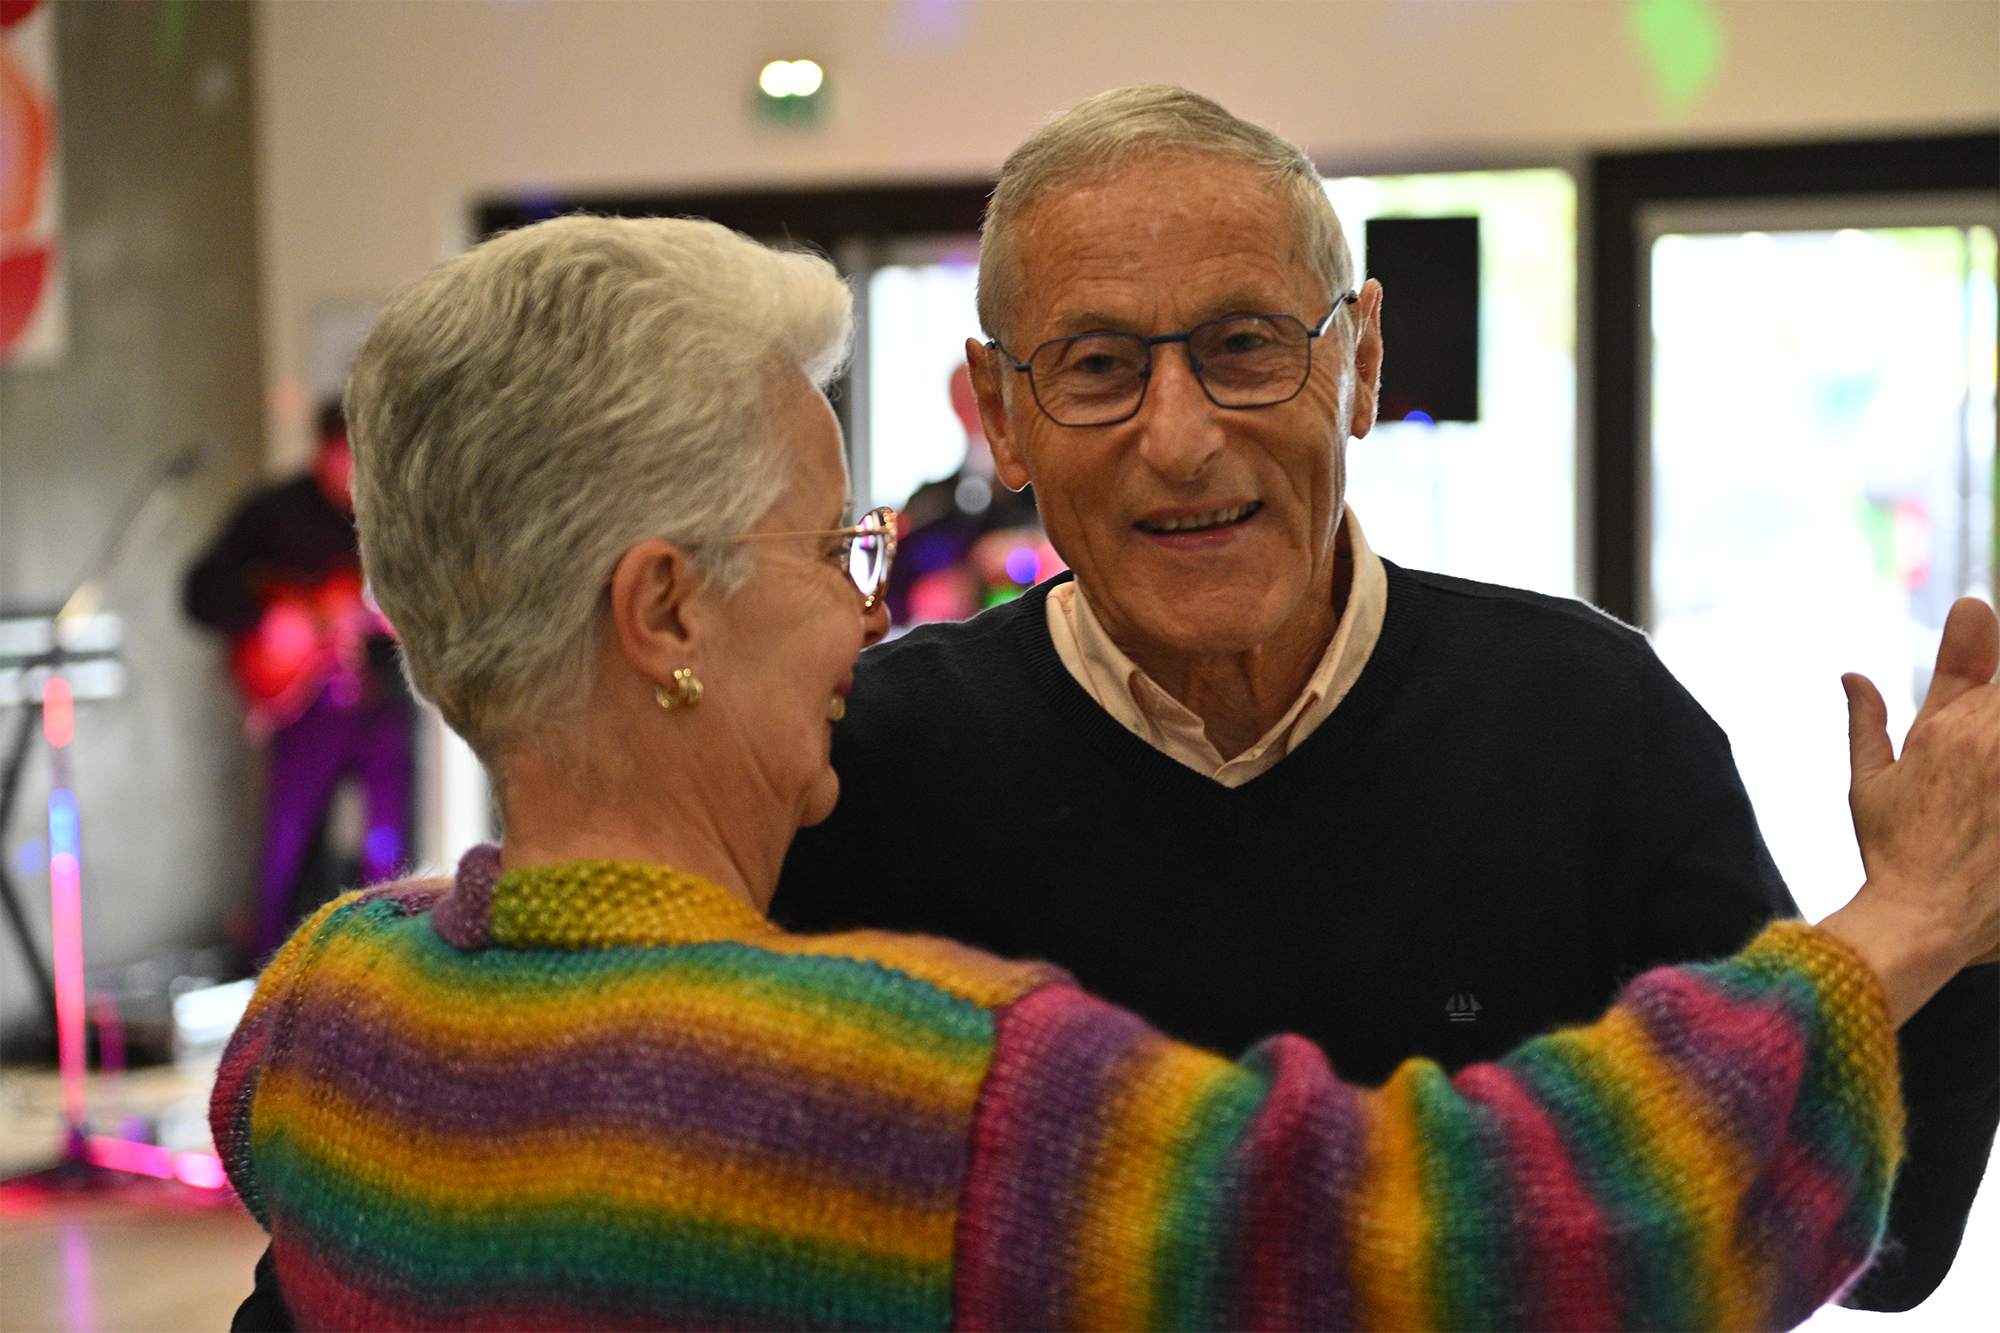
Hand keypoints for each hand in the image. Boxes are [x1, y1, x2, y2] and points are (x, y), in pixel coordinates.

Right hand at [1818, 597, 1999, 1025]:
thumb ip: (1867, 720)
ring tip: (1981, 808)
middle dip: (1992, 744)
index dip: (1982, 715)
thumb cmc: (1893, 855)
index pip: (1989, 688)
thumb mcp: (1870, 782)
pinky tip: (1993, 822)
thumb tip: (1852, 674)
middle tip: (1973, 794)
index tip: (1968, 733)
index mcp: (1948, 728)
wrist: (1924, 919)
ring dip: (1997, 768)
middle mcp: (1989, 739)